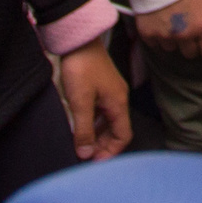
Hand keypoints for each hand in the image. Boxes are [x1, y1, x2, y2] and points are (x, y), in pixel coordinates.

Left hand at [57, 39, 132, 159]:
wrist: (78, 40)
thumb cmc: (81, 67)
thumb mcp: (80, 102)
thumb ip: (83, 130)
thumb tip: (85, 154)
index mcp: (118, 103)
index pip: (123, 136)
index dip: (111, 152)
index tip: (94, 162)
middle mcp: (118, 99)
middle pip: (116, 130)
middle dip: (103, 145)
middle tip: (85, 155)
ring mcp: (110, 92)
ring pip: (108, 121)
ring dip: (97, 134)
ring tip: (81, 144)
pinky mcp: (101, 86)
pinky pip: (101, 111)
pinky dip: (93, 122)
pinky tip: (80, 126)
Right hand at [135, 0, 201, 59]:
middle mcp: (185, 35)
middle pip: (189, 53)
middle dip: (188, 43)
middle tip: (184, 29)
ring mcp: (165, 35)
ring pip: (170, 48)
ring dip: (171, 39)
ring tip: (168, 22)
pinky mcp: (147, 33)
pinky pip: (154, 44)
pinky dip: (155, 36)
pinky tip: (156, 22)